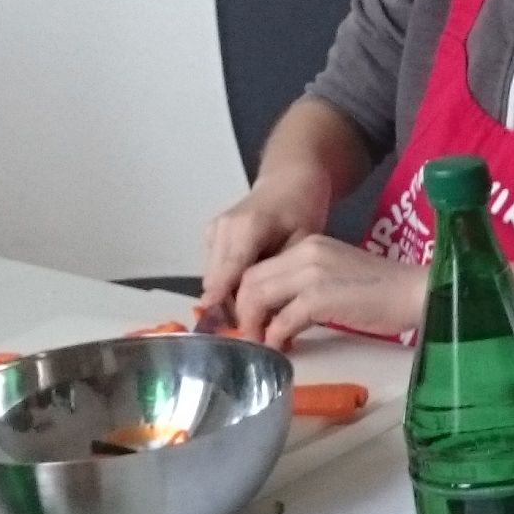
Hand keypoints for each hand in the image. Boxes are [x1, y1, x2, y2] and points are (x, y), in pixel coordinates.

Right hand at [201, 164, 338, 321]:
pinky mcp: (210, 236)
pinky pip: (216, 270)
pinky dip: (230, 284)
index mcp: (246, 228)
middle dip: (235, 309)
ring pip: (214, 279)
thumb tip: (275, 311)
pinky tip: (250, 294)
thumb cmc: (302, 208)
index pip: (229, 276)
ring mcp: (212, 232)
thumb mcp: (303, 241)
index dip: (235, 308)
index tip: (243, 334)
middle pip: (218, 282)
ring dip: (232, 298)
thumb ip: (284, 272)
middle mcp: (222, 229)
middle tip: (258, 333)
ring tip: (256, 318)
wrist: (288, 179)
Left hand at [233, 235, 425, 349]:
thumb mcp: (337, 277)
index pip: (259, 267)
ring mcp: (312, 273)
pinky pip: (282, 320)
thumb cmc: (384, 291)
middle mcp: (305, 252)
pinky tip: (284, 348)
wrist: (418, 293)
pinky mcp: (320, 297)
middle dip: (243, 312)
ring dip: (254, 325)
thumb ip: (306, 285)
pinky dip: (275, 338)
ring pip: (258, 297)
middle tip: (251, 336)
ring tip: (263, 343)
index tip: (252, 319)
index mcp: (309, 244)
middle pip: (250, 281)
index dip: (246, 296)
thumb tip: (277, 313)